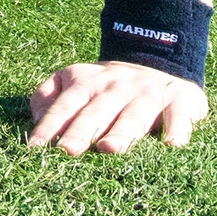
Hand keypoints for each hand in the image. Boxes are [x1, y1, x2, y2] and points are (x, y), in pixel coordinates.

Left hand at [28, 60, 207, 153]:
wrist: (161, 65)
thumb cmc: (108, 88)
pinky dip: (176, 130)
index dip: (50, 125)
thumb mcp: (76, 81)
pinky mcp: (180, 102)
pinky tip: (171, 146)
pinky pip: (178, 117)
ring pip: (133, 115)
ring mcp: (148, 93)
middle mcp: (116, 86)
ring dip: (121, 132)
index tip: (36, 147)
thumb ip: (50, 95)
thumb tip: (37, 118)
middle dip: (81, 131)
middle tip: (67, 151)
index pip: (65, 105)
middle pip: (96, 111)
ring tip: (109, 149)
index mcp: (87, 81)